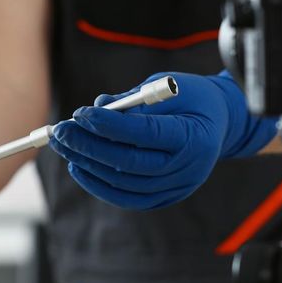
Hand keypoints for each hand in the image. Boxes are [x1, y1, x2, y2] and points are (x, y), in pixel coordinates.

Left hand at [48, 71, 276, 209]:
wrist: (221, 124)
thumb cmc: (193, 98)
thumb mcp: (169, 85)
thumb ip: (133, 98)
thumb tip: (96, 107)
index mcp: (194, 136)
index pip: (146, 133)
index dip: (110, 125)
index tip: (80, 113)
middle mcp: (188, 167)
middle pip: (130, 163)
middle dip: (89, 146)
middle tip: (60, 131)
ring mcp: (178, 187)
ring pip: (124, 182)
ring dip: (88, 164)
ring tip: (64, 144)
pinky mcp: (166, 197)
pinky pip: (127, 197)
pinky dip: (100, 184)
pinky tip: (79, 166)